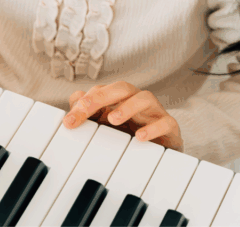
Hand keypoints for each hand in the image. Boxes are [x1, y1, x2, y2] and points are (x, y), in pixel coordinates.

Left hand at [62, 81, 182, 151]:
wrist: (161, 151)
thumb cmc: (132, 133)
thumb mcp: (106, 124)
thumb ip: (89, 113)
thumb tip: (73, 101)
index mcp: (120, 97)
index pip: (100, 91)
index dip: (84, 102)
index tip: (69, 121)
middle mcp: (137, 99)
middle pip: (121, 88)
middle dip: (100, 96)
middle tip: (84, 109)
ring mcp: (154, 111)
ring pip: (144, 98)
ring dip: (127, 106)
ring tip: (113, 119)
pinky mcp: (170, 126)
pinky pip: (165, 122)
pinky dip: (152, 128)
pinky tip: (140, 137)